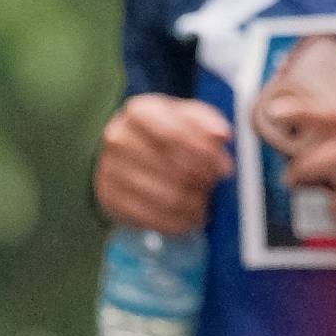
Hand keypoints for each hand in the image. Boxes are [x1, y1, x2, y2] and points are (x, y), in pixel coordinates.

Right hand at [96, 94, 233, 235]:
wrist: (126, 151)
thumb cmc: (163, 133)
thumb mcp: (186, 117)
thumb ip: (207, 122)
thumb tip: (221, 134)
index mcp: (139, 112)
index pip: (176, 134)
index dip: (205, 154)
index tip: (225, 168)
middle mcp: (119, 138)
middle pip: (174, 169)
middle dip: (203, 182)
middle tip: (214, 186)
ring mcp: (110, 170)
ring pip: (166, 197)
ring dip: (194, 205)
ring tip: (205, 202)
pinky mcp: (111, 198)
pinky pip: (153, 218)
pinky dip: (179, 223)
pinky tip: (190, 217)